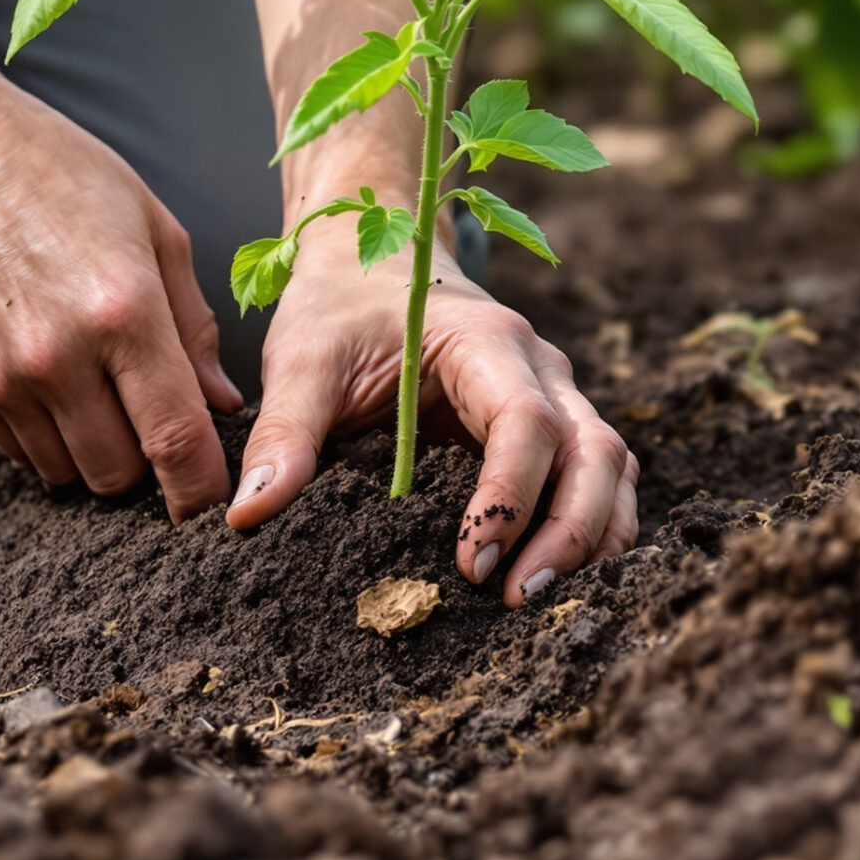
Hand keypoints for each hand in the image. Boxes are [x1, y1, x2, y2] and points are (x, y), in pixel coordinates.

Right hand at [0, 72, 243, 518]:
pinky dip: (43, 433)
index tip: (214, 499)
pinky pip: (18, 450)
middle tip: (148, 412)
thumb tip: (221, 404)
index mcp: (123, 312)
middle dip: (146, 461)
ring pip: (67, 472)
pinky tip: (44, 373)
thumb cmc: (55, 172)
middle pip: (120, 475)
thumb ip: (192, 323)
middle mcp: (58, 358)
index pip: (176, 441)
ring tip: (91, 383)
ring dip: (91, 449)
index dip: (201, 487)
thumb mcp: (152, 226)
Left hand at [226, 218, 639, 604]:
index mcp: (486, 341)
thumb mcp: (302, 360)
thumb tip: (248, 515)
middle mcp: (539, 366)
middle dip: (569, 531)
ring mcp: (556, 394)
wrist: (371, 256)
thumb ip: (283, 433)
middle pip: (594, 450)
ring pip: (611, 466)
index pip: (529, 423)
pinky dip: (593, 526)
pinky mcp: (551, 424)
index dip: (509, 498)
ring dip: (592, 536)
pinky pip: (598, 476)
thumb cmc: (338, 305)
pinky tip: (558, 577)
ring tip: (541, 603)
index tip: (469, 564)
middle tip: (519, 602)